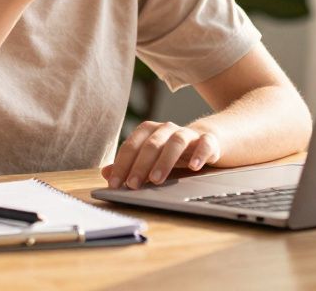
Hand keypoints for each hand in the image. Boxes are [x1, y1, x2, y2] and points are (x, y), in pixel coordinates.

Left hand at [102, 121, 221, 189]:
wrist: (207, 142)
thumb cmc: (173, 154)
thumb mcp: (151, 160)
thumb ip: (130, 166)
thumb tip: (106, 173)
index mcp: (149, 132)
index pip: (132, 146)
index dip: (122, 165)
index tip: (114, 184)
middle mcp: (167, 129)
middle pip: (152, 144)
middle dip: (140, 165)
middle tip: (132, 185)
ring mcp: (188, 134)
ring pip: (176, 142)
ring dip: (165, 160)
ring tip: (157, 179)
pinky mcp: (209, 140)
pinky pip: (205, 143)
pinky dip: (200, 154)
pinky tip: (194, 167)